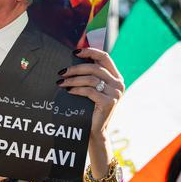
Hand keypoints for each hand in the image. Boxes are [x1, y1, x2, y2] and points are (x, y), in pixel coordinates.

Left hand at [58, 48, 124, 178]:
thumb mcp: (92, 87)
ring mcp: (116, 93)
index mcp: (116, 76)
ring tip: (61, 82)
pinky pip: (90, 91)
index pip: (105, 57)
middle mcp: (119, 83)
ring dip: (73, 79)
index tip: (74, 52)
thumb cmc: (90, 106)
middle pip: (95, 67)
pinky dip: (77, 89)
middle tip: (62, 72)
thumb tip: (74, 55)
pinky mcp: (109, 102)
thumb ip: (89, 73)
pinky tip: (68, 91)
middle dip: (76, 68)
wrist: (94, 130)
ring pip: (91, 79)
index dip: (90, 51)